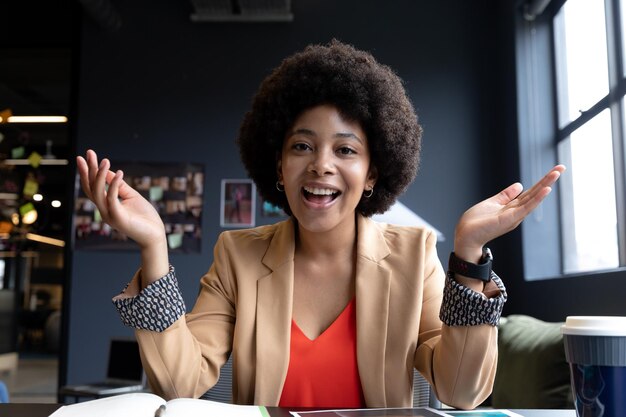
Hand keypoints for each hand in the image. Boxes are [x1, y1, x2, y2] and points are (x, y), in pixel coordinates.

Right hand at [77, 150, 169, 283]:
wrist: (155, 234)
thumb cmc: (144, 216)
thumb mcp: (131, 196)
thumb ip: (119, 185)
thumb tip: (108, 172)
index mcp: (106, 206)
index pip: (92, 187)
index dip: (88, 172)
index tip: (86, 156)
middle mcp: (104, 211)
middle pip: (91, 188)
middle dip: (88, 170)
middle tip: (88, 153)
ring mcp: (109, 215)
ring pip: (98, 193)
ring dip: (100, 176)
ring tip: (105, 161)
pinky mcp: (118, 219)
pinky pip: (112, 199)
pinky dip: (113, 185)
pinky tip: (119, 173)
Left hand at [454, 165, 565, 262]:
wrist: (465, 236)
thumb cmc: (476, 222)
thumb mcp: (492, 203)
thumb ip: (506, 195)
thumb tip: (519, 185)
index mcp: (512, 207)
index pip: (530, 192)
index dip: (541, 181)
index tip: (554, 170)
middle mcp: (516, 212)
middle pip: (535, 193)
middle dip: (548, 180)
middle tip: (561, 167)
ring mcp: (514, 216)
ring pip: (533, 198)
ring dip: (545, 185)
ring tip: (557, 173)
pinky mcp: (509, 219)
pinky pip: (526, 207)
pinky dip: (537, 199)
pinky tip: (546, 190)